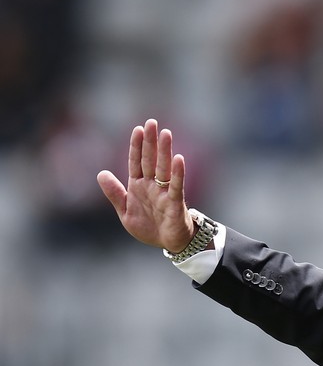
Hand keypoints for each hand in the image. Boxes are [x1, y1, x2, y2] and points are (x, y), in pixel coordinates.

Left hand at [96, 119, 194, 252]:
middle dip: (150, 141)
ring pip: (163, 168)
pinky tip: (178, 159)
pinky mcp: (175, 203)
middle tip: (152, 122)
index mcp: (138, 186)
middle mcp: (152, 185)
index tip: (138, 129)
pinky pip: (176, 186)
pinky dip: (178, 173)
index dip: (136, 146)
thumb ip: (114, 193)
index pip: (136, 161)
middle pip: (150, 160)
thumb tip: (101, 173)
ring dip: (164, 151)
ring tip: (166, 134)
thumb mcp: (125, 212)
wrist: (167, 243)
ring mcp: (164, 193)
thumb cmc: (149, 226)